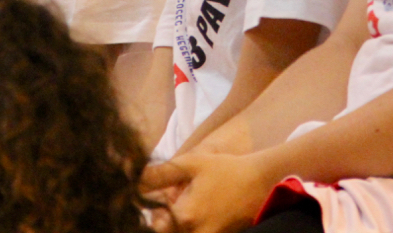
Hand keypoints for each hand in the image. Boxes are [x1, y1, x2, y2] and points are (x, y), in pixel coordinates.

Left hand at [143, 152, 277, 232]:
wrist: (260, 182)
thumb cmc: (224, 170)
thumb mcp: (190, 165)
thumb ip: (158, 174)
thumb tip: (131, 178)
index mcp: (185, 216)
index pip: (154, 223)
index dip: (152, 212)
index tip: (159, 200)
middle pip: (166, 231)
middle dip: (165, 219)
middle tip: (177, 199)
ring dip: (178, 222)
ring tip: (193, 202)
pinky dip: (191, 226)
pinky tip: (203, 210)